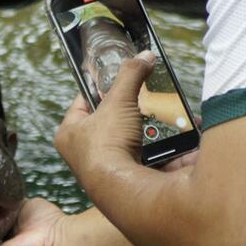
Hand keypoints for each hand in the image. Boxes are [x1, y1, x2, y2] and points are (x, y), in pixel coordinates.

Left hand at [54, 51, 154, 182]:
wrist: (121, 188)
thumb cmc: (105, 147)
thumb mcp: (117, 101)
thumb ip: (130, 75)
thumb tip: (143, 57)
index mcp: (68, 133)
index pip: (83, 101)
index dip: (100, 87)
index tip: (116, 78)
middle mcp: (83, 153)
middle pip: (110, 122)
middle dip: (132, 109)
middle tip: (145, 97)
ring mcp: (106, 167)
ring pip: (131, 139)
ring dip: (150, 128)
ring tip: (165, 114)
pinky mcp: (128, 179)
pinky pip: (148, 156)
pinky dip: (163, 146)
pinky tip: (176, 135)